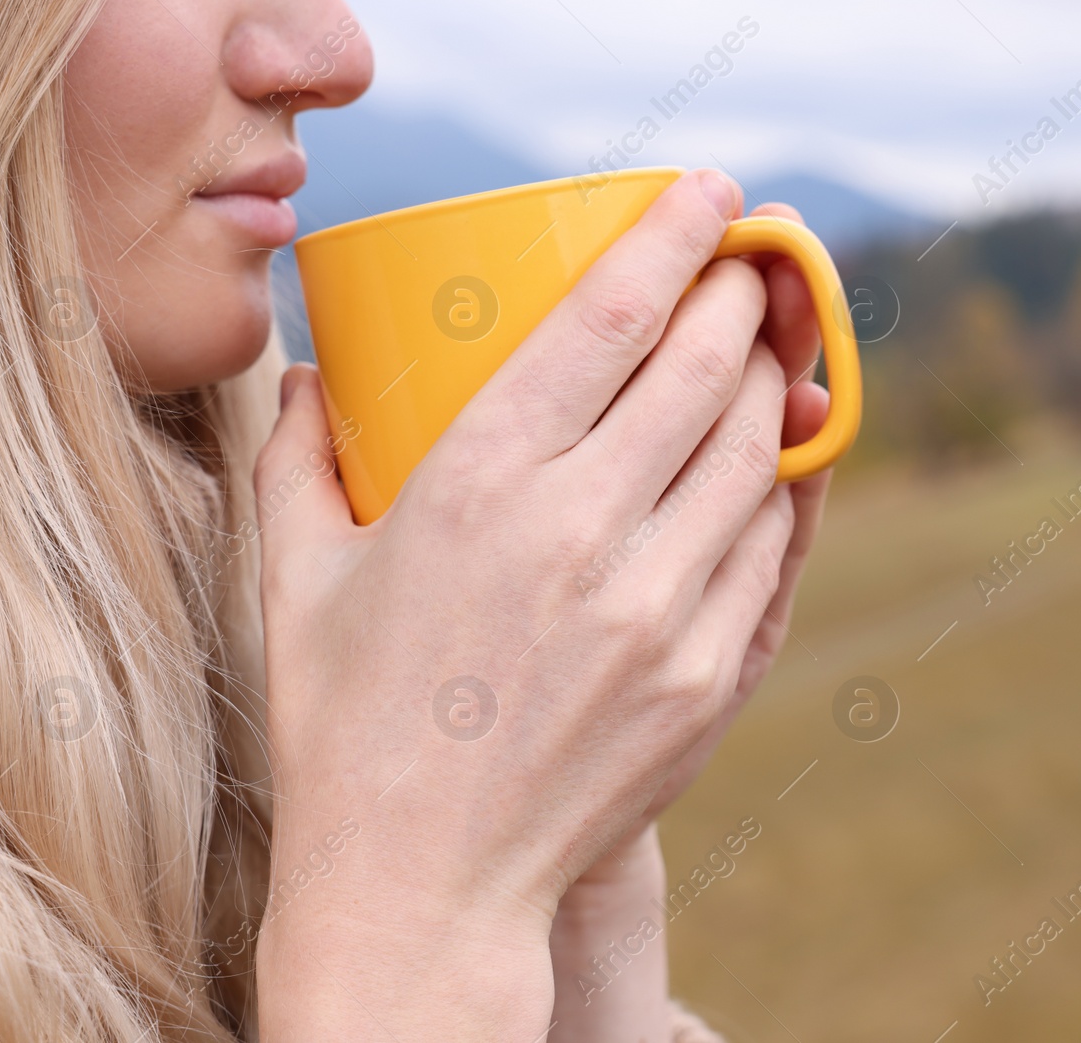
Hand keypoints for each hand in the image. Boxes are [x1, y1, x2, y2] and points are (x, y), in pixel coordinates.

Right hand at [252, 170, 803, 1039]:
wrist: (420, 889)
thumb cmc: (345, 726)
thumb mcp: (294, 579)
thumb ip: (293, 457)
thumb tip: (303, 373)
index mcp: (478, 485)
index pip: (608, 316)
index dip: (673, 232)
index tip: (710, 191)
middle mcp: (582, 534)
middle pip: (705, 367)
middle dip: (740, 293)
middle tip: (747, 266)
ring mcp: (661, 611)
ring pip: (757, 450)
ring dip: (774, 380)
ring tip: (766, 351)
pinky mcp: (709, 677)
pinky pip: (774, 548)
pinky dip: (786, 486)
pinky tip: (779, 457)